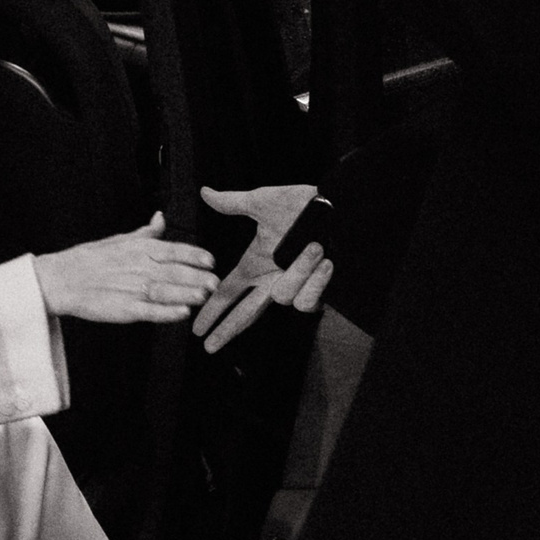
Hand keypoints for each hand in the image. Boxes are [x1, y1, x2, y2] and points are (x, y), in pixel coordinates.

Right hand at [34, 214, 221, 324]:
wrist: (61, 279)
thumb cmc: (90, 259)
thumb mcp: (119, 240)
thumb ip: (145, 233)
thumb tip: (160, 218)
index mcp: (139, 248)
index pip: (174, 249)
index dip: (195, 256)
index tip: (211, 261)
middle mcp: (139, 266)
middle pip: (176, 271)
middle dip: (199, 277)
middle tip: (216, 282)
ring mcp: (131, 288)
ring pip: (167, 290)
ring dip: (188, 293)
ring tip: (205, 296)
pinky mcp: (123, 309)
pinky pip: (150, 311)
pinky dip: (167, 312)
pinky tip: (182, 313)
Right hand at [193, 182, 333, 354]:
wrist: (343, 210)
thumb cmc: (305, 206)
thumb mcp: (264, 202)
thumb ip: (232, 203)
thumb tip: (205, 192)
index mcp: (257, 263)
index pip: (227, 291)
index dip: (211, 309)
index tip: (196, 327)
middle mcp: (273, 280)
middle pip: (245, 313)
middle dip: (226, 329)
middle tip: (208, 347)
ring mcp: (295, 287)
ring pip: (285, 296)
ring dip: (300, 271)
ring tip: (315, 247)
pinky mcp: (317, 292)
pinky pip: (308, 299)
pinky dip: (317, 281)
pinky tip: (326, 264)